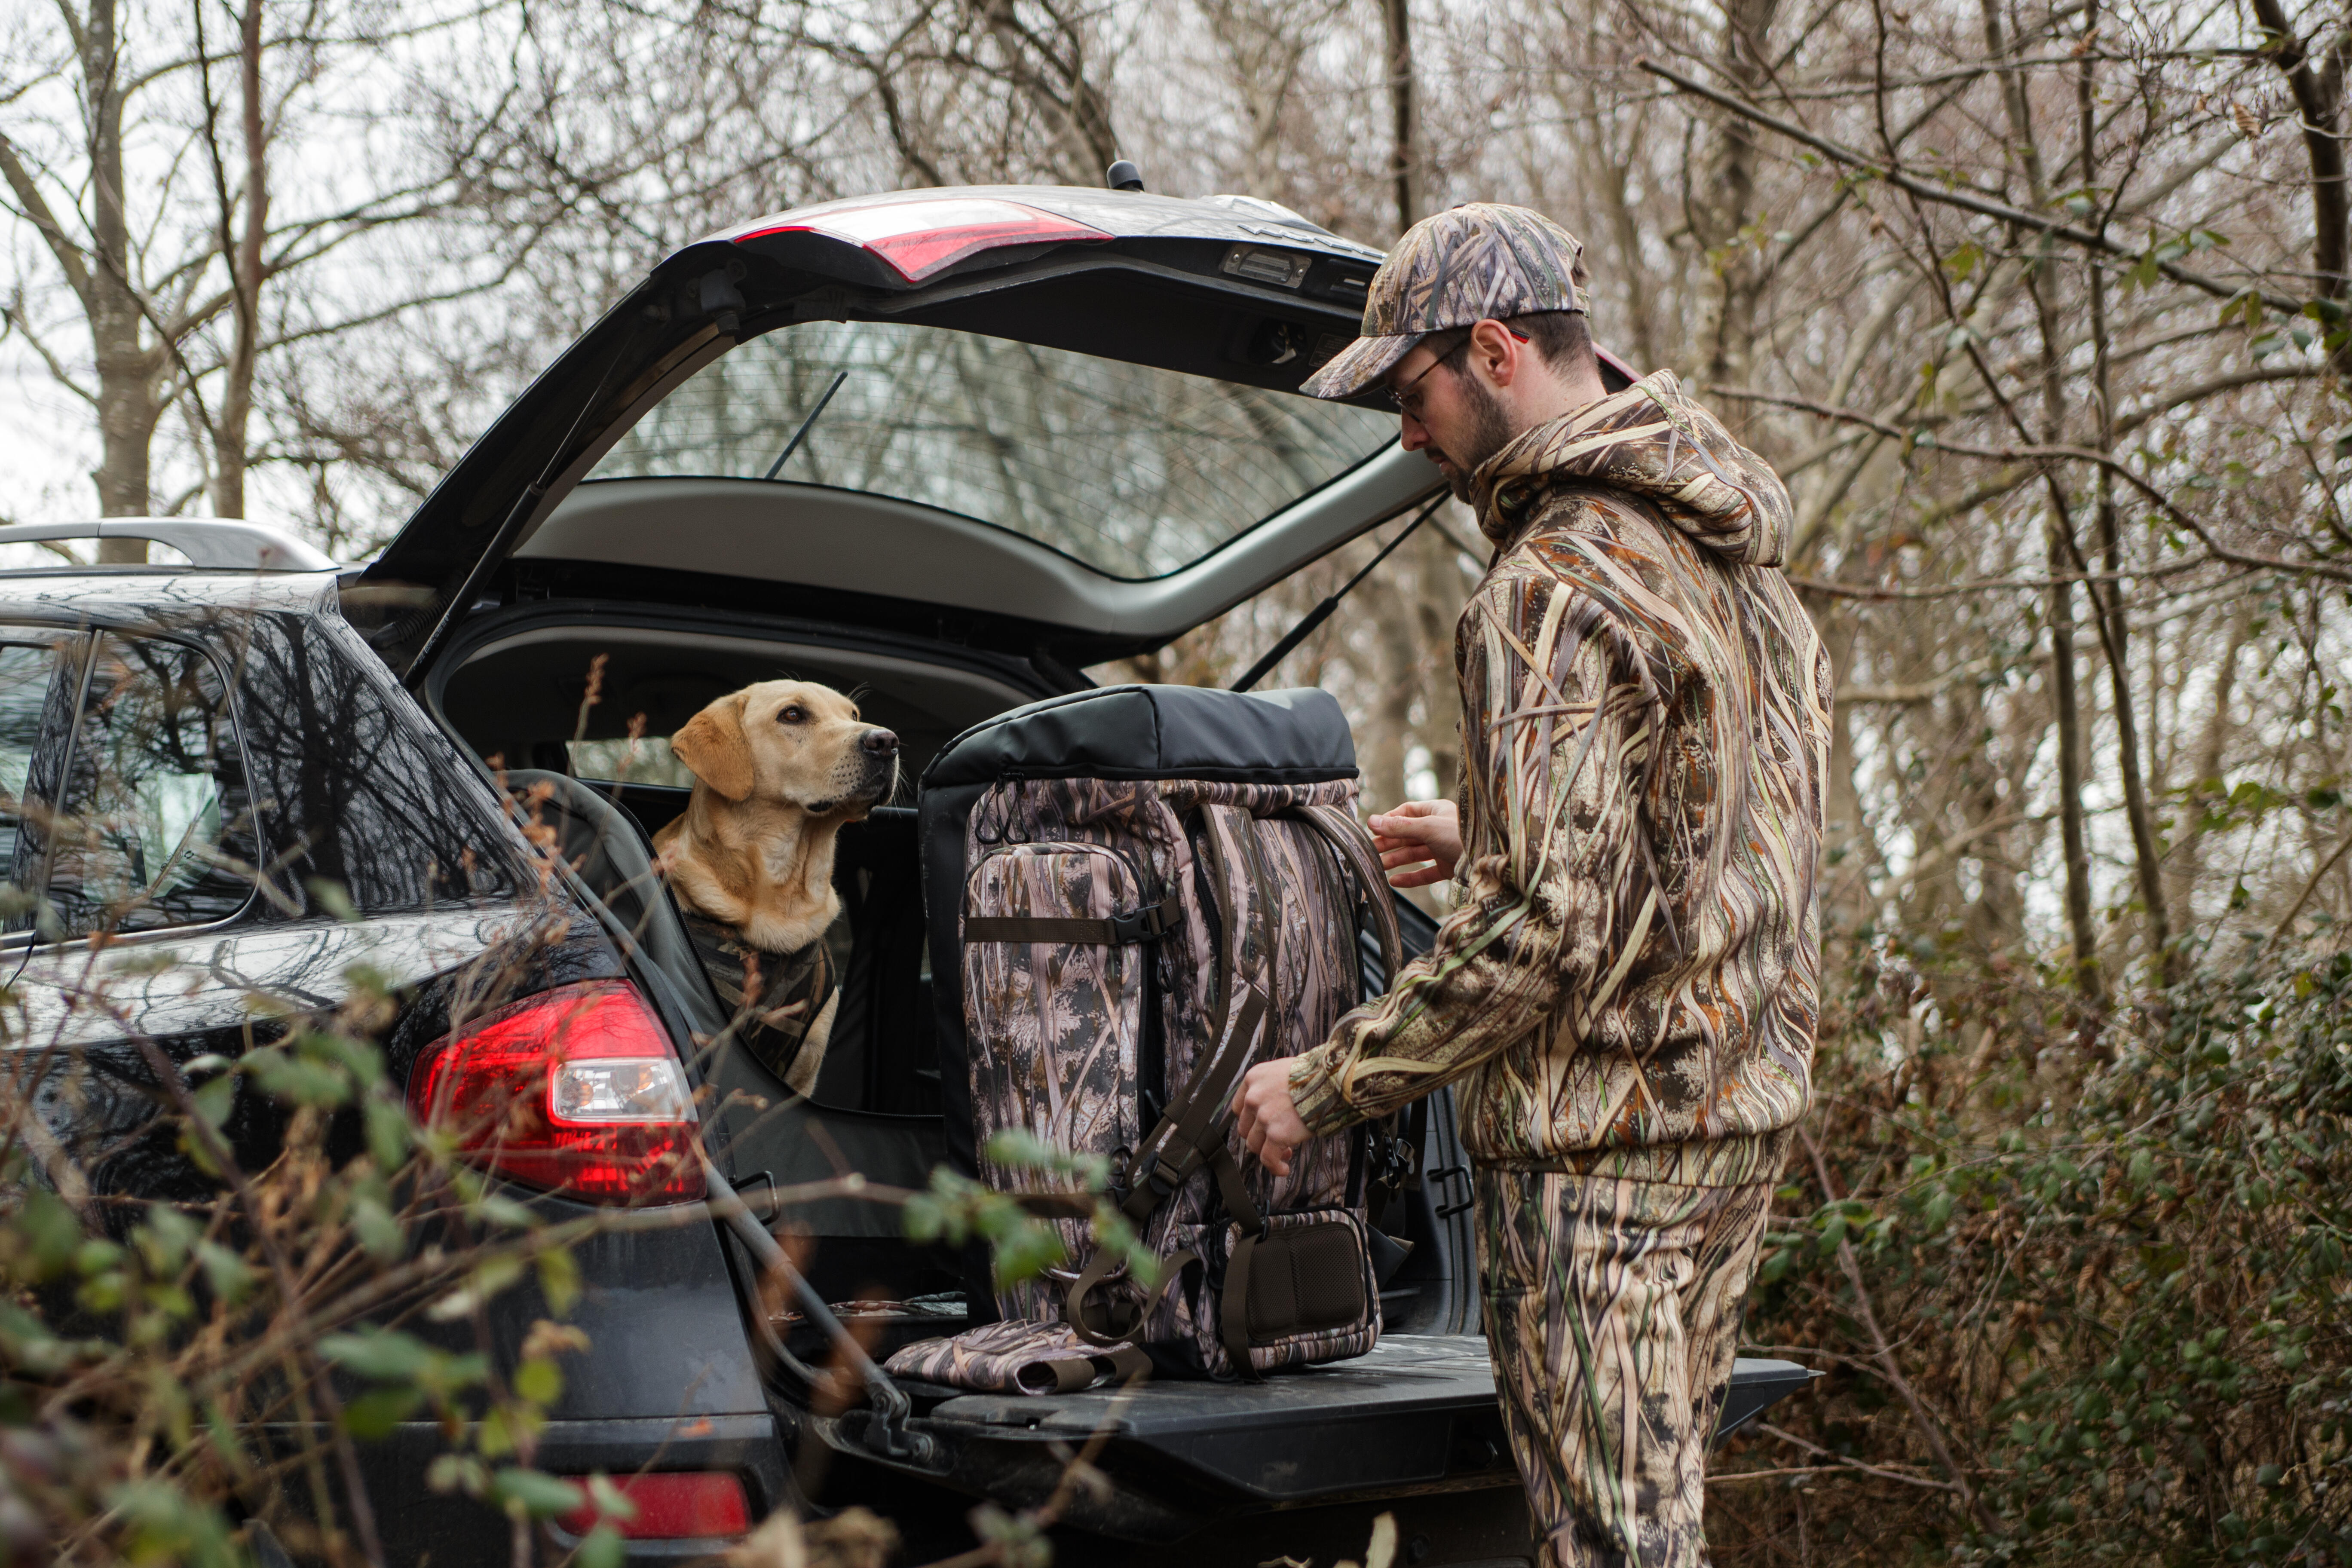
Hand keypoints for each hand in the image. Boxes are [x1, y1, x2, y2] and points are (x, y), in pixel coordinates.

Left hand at [1232, 1059, 1310, 1177]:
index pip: (1240, 1107)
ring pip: (1254, 1144)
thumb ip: (1271, 1087)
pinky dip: (1274, 1167)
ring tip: (1284, 1154)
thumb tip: (1276, 1105)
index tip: (1260, 1127)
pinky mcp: (1276, 1134)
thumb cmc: (1314, 1075)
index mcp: (1253, 1079)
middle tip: (1275, 1141)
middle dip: (1259, 1137)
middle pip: (1246, 1128)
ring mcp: (1264, 1117)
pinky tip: (1283, 1169)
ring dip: (1267, 1152)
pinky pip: (1268, 1158)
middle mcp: (1254, 1098)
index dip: (1251, 1121)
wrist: (1329, 1080)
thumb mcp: (1283, 1070)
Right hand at [1368, 798, 1460, 888]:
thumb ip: (1399, 827)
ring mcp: (1443, 848)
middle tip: (1370, 851)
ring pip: (1414, 853)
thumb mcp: (1427, 827)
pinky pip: (1425, 872)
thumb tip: (1371, 821)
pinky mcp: (1448, 867)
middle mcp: (1439, 828)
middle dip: (1389, 842)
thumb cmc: (1461, 836)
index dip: (1389, 820)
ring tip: (1377, 866)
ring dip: (1395, 859)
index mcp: (1436, 811)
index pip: (1406, 812)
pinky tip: (1395, 881)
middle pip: (1407, 834)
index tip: (1373, 829)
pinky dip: (1410, 877)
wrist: (1489, 861)